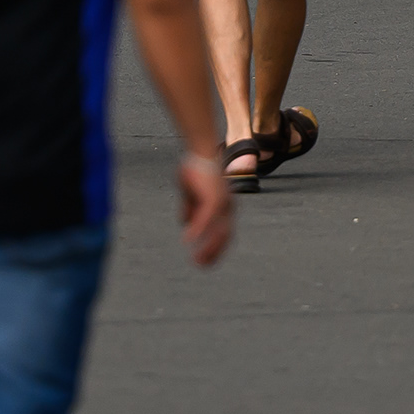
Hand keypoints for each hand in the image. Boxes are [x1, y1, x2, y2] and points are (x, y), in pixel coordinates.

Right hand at [175, 144, 235, 266]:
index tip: (204, 260)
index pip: (224, 233)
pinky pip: (206, 220)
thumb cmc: (196, 167)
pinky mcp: (214, 197)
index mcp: (225, 206)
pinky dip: (198, 231)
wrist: (200, 148)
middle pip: (225, 237)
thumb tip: (186, 224)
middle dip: (214, 253)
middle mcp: (228, 207)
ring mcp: (223, 203)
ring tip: (196, 261)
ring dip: (208, 248)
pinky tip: (187, 240)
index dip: (216, 248)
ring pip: (218, 232)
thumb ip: (190, 208)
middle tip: (200, 266)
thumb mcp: (191, 192)